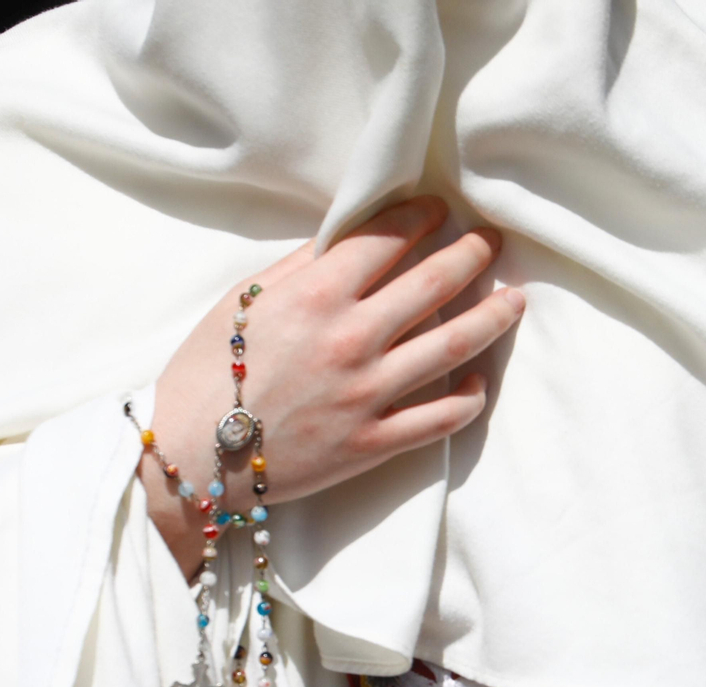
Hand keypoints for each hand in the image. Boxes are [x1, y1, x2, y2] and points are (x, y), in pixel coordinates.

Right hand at [145, 196, 523, 575]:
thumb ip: (302, 267)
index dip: (421, 218)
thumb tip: (348, 237)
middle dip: (472, 256)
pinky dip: (469, 397)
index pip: (389, 240)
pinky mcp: (375, 442)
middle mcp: (353, 338)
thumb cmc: (207, 372)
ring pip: (455, 346)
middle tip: (491, 242)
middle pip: (434, 284)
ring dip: (493, 317)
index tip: (441, 210)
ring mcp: (369, 393)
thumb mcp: (243, 300)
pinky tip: (479, 380)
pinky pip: (442, 417)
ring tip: (515, 301)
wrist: (190, 456)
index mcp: (317, 294)